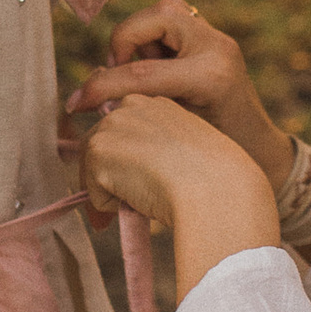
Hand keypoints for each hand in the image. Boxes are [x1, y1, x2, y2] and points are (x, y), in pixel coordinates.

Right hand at [67, 0, 294, 188]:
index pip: (140, 73)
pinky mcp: (211, 37)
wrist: (259, 152)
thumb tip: (85, 98)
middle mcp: (216, 46)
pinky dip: (153, 36)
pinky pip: (172, 18)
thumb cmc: (217, 154)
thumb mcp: (173, 136)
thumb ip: (134, 109)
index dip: (100, 87)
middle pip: (155, 16)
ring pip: (163, 10)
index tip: (76, 104)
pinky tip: (155, 66)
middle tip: (119, 74)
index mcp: (210, 76)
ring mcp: (216, 37)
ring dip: (140, 38)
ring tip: (140, 74)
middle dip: (125, 43)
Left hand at [79, 97, 279, 299]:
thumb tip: (128, 175)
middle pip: (100, 148)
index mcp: (156, 103)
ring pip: (96, 171)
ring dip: (113, 193)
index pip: (123, 131)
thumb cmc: (215, 180)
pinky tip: (142, 201)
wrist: (216, 187)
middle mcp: (130, 106)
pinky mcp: (100, 151)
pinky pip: (94, 194)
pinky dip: (112, 208)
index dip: (125, 161)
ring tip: (145, 203)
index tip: (140, 179)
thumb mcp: (186, 153)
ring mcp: (112, 126)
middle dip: (105, 178)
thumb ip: (157, 152)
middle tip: (129, 203)